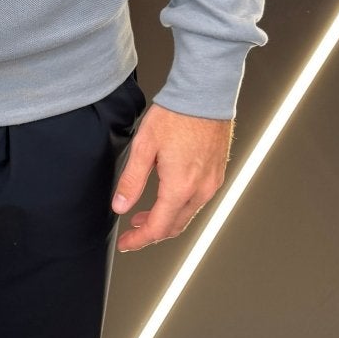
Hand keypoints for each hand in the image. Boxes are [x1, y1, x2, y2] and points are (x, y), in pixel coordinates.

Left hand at [112, 102, 233, 251]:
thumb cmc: (176, 115)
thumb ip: (132, 181)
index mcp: (180, 187)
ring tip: (145, 215)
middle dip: (151, 233)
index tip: (125, 244)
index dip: (139, 241)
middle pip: (175, 227)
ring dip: (166, 220)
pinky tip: (167, 196)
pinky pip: (198, 201)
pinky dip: (180, 207)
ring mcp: (212, 182)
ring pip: (187, 215)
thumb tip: (121, 206)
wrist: (204, 94)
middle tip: (132, 231)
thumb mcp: (144, 146)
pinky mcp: (217, 173)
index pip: (158, 228)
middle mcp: (201, 189)